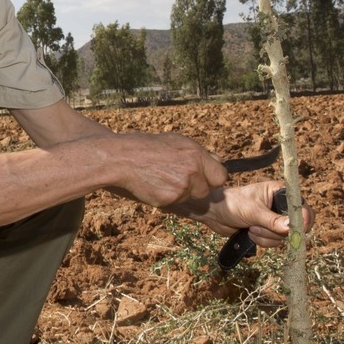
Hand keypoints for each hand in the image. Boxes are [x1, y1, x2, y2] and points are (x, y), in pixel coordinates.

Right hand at [102, 132, 228, 207]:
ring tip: (161, 178)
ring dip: (180, 192)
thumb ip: (199, 153)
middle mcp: (192, 171)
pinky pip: (174, 202)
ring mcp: (181, 187)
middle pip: (206, 191)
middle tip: (177, 179)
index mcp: (196, 155)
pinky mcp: (169, 199)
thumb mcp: (176, 141)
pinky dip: (166, 197)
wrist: (122, 158)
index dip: (212, 179)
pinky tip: (154, 185)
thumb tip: (219, 161)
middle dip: (196, 188)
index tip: (204, 179)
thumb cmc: (147, 147)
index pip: (221, 176)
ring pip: (189, 197)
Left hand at [174, 180, 314, 246]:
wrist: (214, 213)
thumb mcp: (253, 211)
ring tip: (250, 227)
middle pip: (294, 225)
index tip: (298, 229)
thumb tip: (292, 228)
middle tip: (259, 226)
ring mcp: (274, 219)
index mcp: (280, 192)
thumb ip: (273, 221)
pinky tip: (249, 233)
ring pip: (283, 236)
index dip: (303, 219)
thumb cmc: (232, 204)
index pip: (301, 206)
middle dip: (276, 230)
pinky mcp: (267, 230)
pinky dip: (262, 241)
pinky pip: (273, 242)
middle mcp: (280, 205)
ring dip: (266, 236)